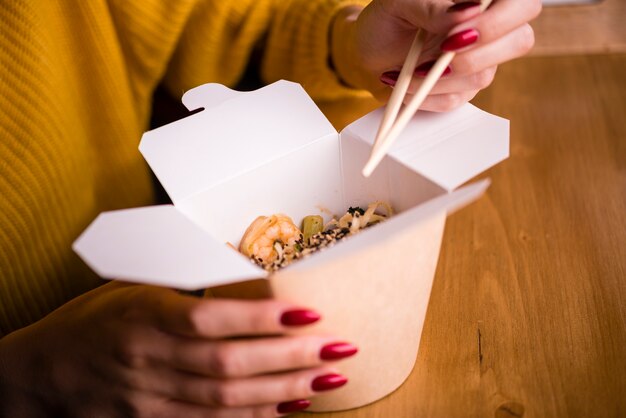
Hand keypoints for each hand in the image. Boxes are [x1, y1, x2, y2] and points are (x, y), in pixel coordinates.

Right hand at [0, 282, 355, 416]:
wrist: (46, 370)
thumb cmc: (95, 318)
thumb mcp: (133, 287)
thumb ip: (184, 289)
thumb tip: (247, 278)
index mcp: (143, 314)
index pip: (210, 319)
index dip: (261, 319)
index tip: (307, 312)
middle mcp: (149, 358)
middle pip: (229, 364)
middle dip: (290, 357)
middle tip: (337, 348)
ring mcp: (151, 397)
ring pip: (226, 400)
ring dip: (283, 391)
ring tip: (328, 379)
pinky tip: (291, 408)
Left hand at [332, 0, 541, 110]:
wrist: (368, 51)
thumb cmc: (385, 21)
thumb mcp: (399, 3)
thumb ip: (432, 4)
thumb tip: (468, 9)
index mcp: (479, 0)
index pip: (520, 4)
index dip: (497, 22)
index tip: (456, 36)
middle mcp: (488, 27)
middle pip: (520, 40)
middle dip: (476, 55)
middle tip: (440, 55)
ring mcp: (480, 59)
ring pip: (483, 76)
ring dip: (439, 79)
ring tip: (407, 70)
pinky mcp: (462, 87)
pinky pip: (457, 99)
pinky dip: (427, 95)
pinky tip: (407, 84)